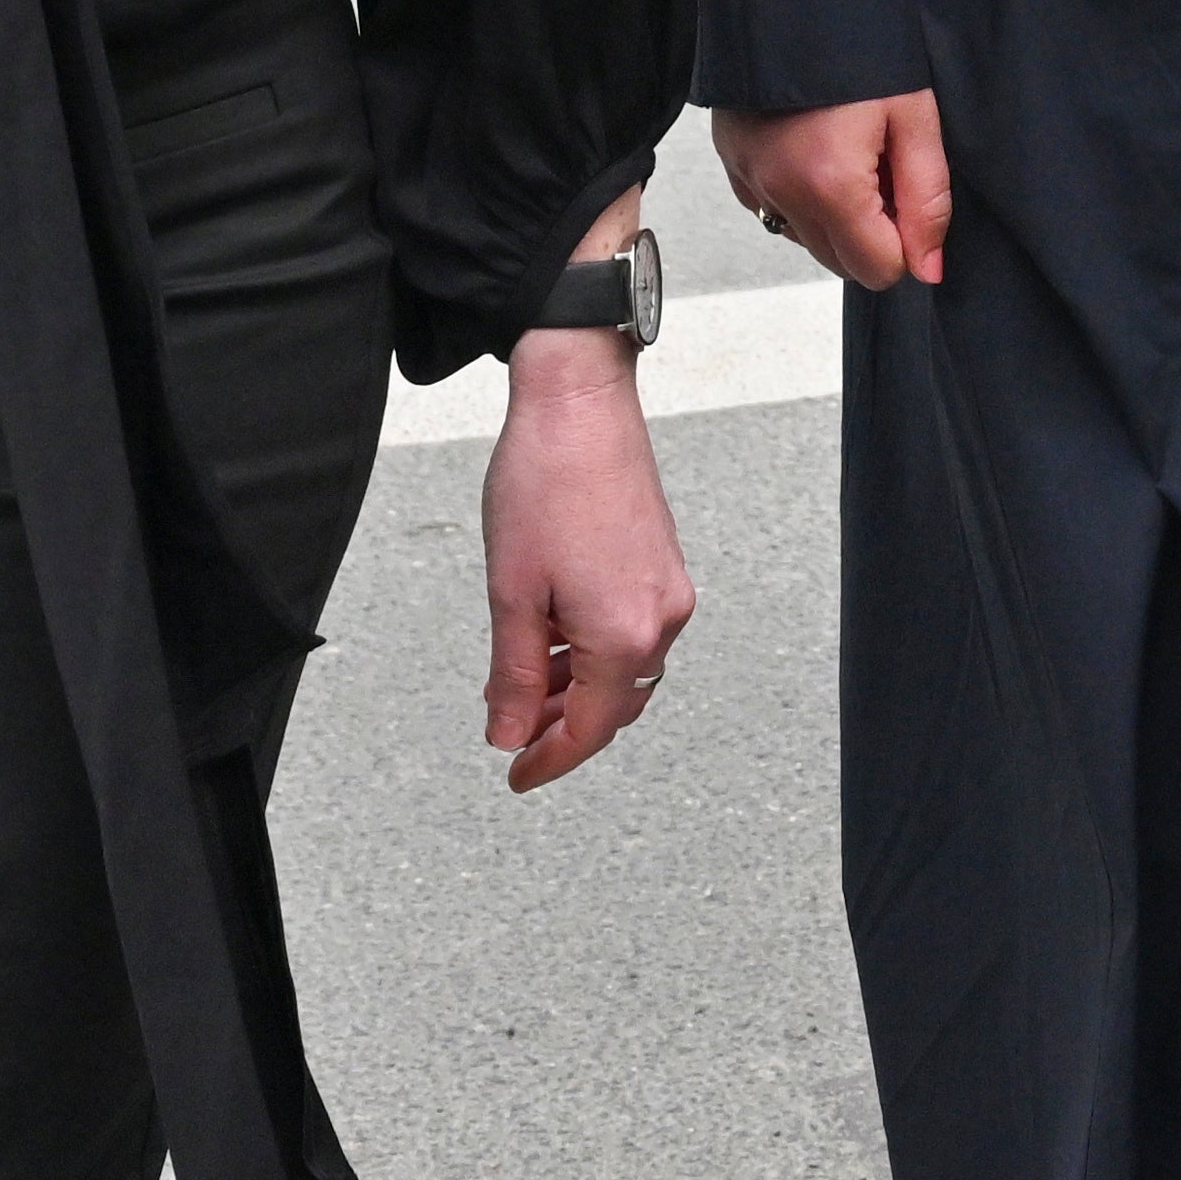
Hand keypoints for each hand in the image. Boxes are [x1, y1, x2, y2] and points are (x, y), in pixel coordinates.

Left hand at [479, 314, 695, 791]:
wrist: (580, 403)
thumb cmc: (544, 483)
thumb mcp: (513, 594)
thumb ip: (516, 675)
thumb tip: (511, 733)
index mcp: (625, 634)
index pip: (591, 728)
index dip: (549, 759)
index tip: (517, 776)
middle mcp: (661, 617)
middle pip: (617, 704)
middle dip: (565, 727)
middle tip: (515, 736)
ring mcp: (669, 589)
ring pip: (625, 668)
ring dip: (578, 687)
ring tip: (525, 683)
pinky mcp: (664, 563)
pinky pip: (633, 632)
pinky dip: (594, 650)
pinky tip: (555, 637)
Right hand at [718, 91, 952, 288]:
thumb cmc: (863, 43)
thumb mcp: (915, 116)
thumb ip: (926, 199)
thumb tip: (927, 267)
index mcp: (829, 184)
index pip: (877, 269)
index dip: (908, 242)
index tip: (910, 194)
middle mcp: (779, 191)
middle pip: (840, 262)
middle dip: (872, 230)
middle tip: (884, 165)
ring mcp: (748, 179)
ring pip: (805, 239)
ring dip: (836, 215)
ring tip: (850, 149)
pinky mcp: (732, 164)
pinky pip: (773, 210)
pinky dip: (801, 195)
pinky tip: (816, 146)